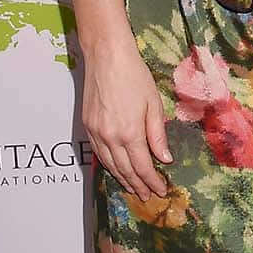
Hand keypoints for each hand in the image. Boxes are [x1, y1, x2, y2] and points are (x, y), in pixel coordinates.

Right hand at [82, 42, 172, 199]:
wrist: (107, 56)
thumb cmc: (134, 75)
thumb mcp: (154, 105)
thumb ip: (158, 135)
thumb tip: (164, 159)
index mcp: (130, 133)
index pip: (142, 167)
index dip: (152, 182)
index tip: (160, 190)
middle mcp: (110, 137)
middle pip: (125, 170)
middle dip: (138, 185)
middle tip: (148, 196)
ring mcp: (96, 132)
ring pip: (109, 165)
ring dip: (122, 179)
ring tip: (133, 188)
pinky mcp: (87, 125)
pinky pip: (98, 153)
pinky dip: (108, 165)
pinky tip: (116, 169)